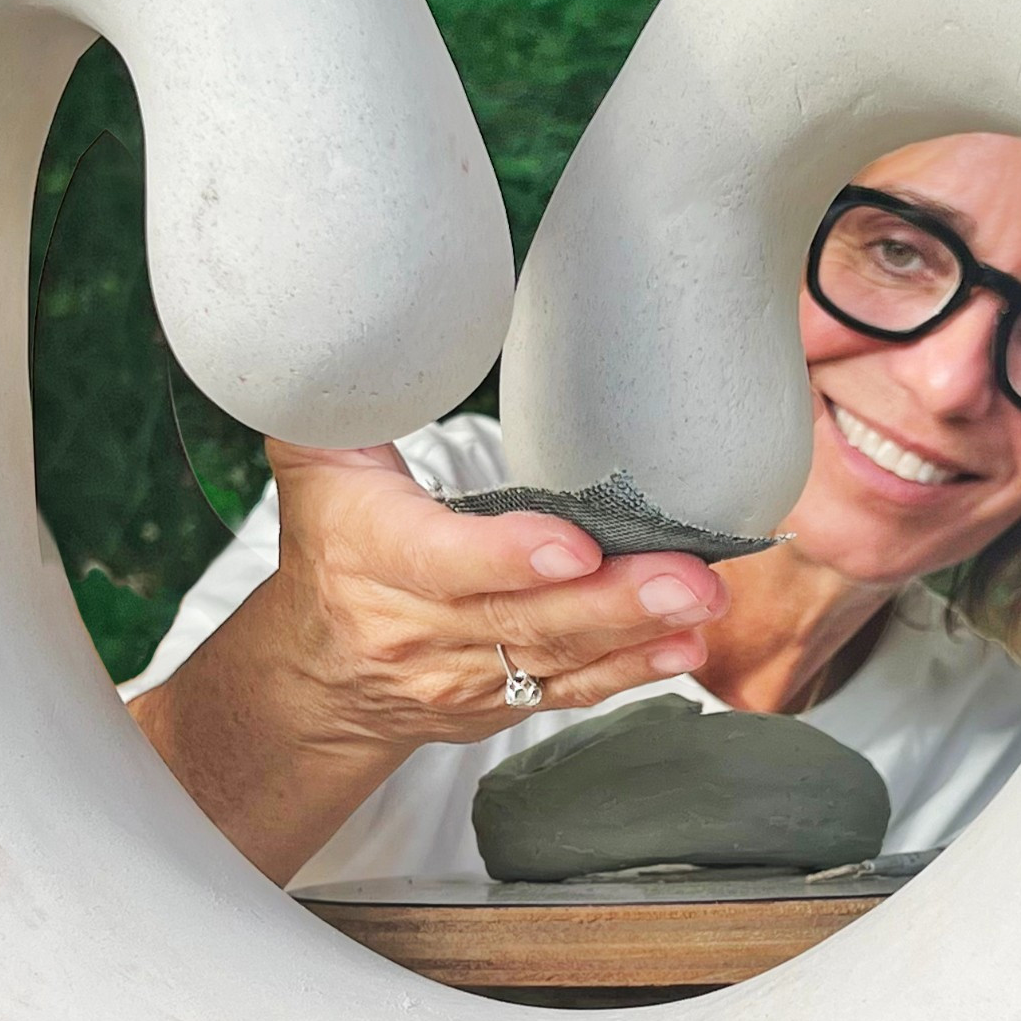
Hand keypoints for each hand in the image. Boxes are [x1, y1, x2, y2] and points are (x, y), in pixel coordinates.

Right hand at [128, 437, 729, 882]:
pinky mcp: (502, 702)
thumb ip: (349, 402)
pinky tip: (685, 645)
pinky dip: (633, 670)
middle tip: (690, 576)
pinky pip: (572, 690)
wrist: (317, 676)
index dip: (510, 556)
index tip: (578, 546)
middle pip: (522, 617)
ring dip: (638, 632)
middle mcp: (416, 626)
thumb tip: (377, 318)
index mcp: (371, 554)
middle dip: (614, 599)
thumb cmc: (330, 545)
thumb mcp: (315, 465)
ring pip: (556, 656)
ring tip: (704, 601)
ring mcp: (461, 675)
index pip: (442, 560)